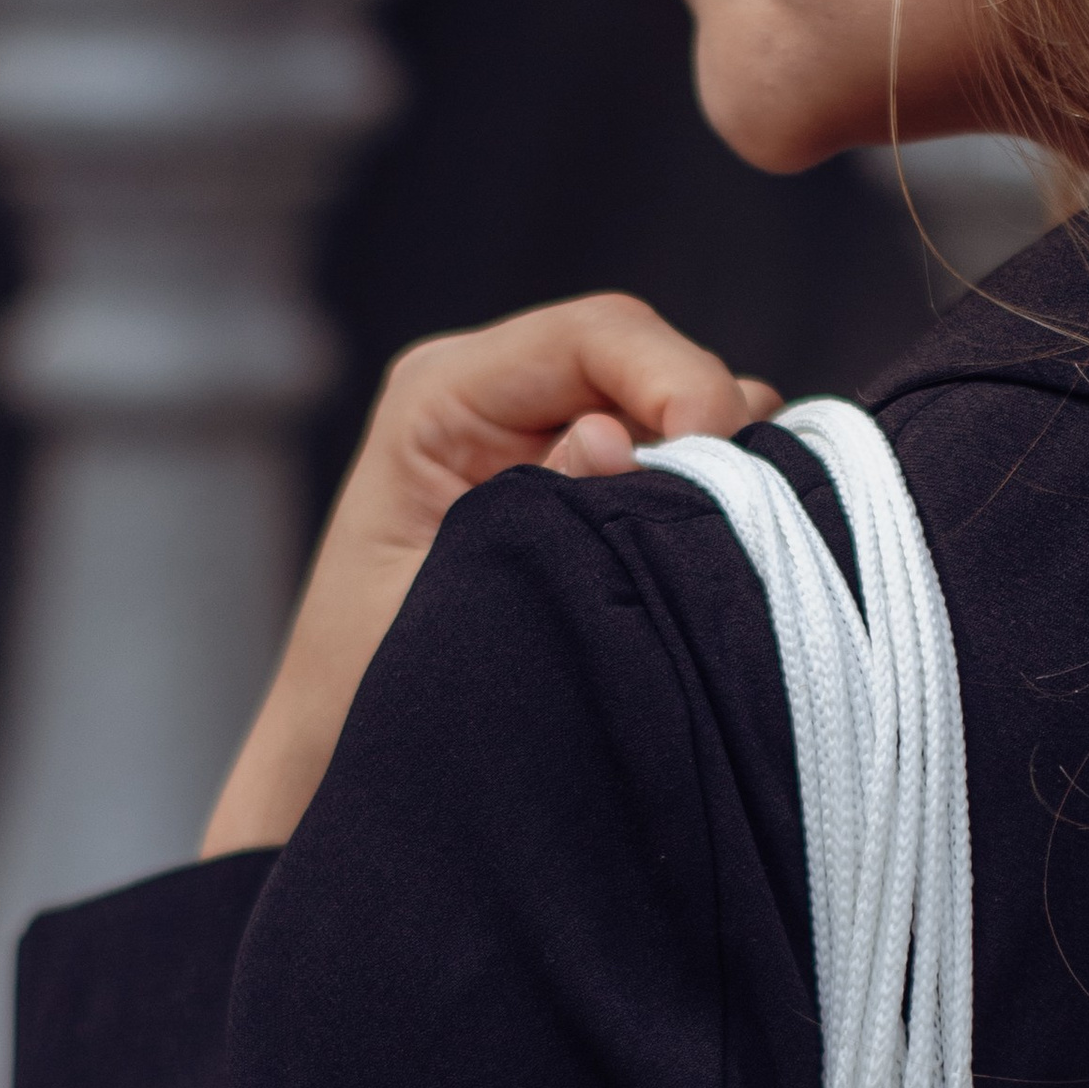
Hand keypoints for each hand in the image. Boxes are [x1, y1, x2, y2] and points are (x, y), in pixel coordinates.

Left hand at [201, 294, 779, 855]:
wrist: (346, 751)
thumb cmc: (373, 687)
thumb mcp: (452, 604)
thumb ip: (538, 521)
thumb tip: (618, 444)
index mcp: (441, 397)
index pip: (593, 337)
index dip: (676, 378)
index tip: (722, 446)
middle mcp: (501, 394)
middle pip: (650, 359)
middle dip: (711, 427)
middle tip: (742, 521)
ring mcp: (550, 435)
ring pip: (682, 409)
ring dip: (718, 470)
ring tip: (717, 553)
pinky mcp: (590, 483)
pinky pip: (683, 464)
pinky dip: (715, 504)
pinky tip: (712, 560)